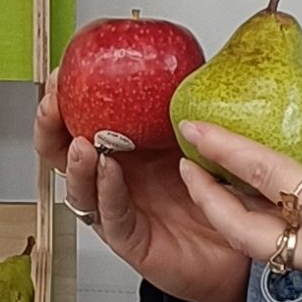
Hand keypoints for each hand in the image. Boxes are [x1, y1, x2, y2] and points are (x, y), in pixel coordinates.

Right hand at [35, 71, 248, 301]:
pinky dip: (107, 191)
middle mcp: (118, 178)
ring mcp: (122, 209)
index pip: (81, 120)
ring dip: (76, 163)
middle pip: (65, 153)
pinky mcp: (134, 240)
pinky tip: (107, 172)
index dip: (66, 99)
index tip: (63, 74)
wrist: (249, 242)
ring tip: (81, 143)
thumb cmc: (225, 192)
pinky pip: (112, 216)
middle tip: (54, 104)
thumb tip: (181, 59)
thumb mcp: (203, 135)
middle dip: (52, 127)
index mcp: (130, 148)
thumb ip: (186, 103)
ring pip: (81, 188)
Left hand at [175, 104, 301, 301]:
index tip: (192, 128)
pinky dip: (285, 232)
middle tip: (188, 166)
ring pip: (273, 251)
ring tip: (224, 183)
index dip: (225, 149)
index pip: (268, 179)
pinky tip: (283, 206)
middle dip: (211, 200)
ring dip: (243, 219)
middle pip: (249, 233)